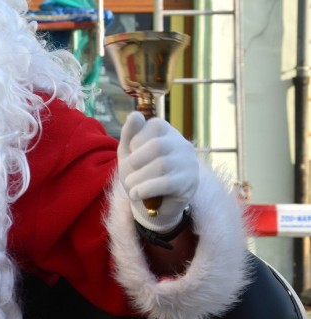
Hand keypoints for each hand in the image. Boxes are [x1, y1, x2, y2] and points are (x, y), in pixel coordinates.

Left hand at [117, 112, 198, 231]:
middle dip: (136, 162)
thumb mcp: (128, 151)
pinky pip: (166, 183)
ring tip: (132, 186)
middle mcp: (182, 144)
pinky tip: (137, 194)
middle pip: (157, 146)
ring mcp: (189, 163)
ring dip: (138, 178)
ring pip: (161, 166)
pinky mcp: (190, 183)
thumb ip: (129, 132)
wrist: (150, 203)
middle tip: (129, 173)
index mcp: (167, 132)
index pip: (153, 126)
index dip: (136, 142)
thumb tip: (135, 114)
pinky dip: (145, 189)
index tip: (132, 155)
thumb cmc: (139, 172)